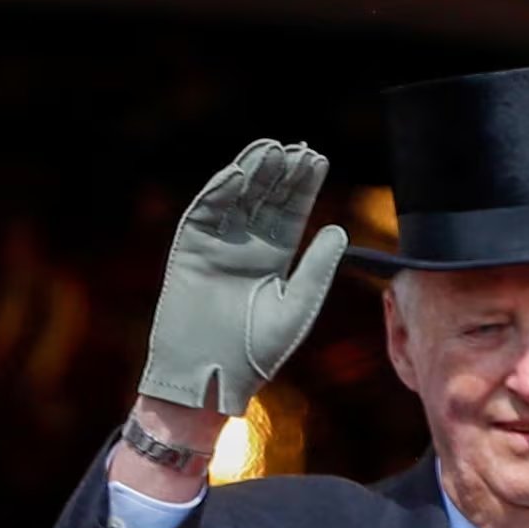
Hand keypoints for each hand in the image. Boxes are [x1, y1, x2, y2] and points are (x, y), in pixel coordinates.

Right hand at [137, 140, 346, 417]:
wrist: (209, 378)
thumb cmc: (256, 354)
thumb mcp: (296, 307)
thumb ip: (316, 268)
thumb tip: (339, 229)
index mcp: (274, 259)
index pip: (292, 213)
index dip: (304, 186)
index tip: (318, 159)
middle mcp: (246, 248)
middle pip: (266, 199)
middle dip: (281, 173)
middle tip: (299, 149)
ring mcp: (216, 247)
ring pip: (236, 200)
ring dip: (252, 173)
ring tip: (271, 150)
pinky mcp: (189, 252)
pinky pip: (203, 214)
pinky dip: (218, 191)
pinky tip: (238, 172)